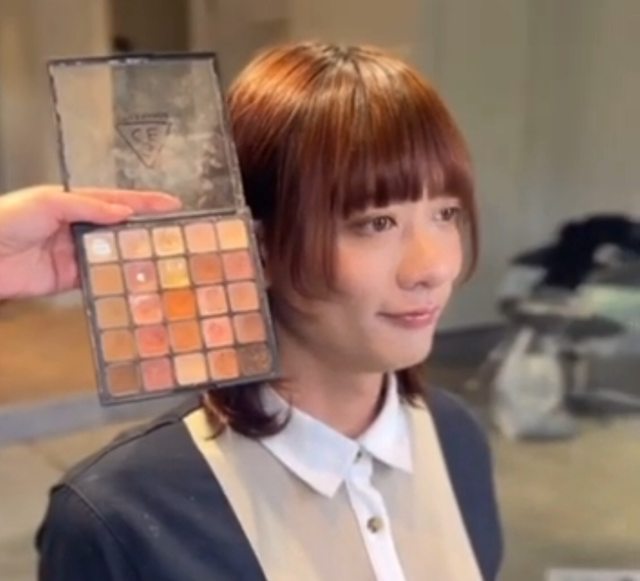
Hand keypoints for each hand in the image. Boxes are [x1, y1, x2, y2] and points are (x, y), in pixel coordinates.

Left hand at [0, 185, 181, 298]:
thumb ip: (87, 207)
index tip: (174, 205)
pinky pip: (100, 278)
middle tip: (178, 237)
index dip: (146, 202)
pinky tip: (137, 280)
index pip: (118, 200)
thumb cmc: (9, 219)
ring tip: (165, 260)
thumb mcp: (48, 203)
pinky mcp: (71, 279)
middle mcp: (80, 227)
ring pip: (114, 255)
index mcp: (76, 203)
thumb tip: (125, 213)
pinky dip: (117, 279)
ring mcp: (77, 254)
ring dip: (136, 257)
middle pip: (121, 229)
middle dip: (147, 231)